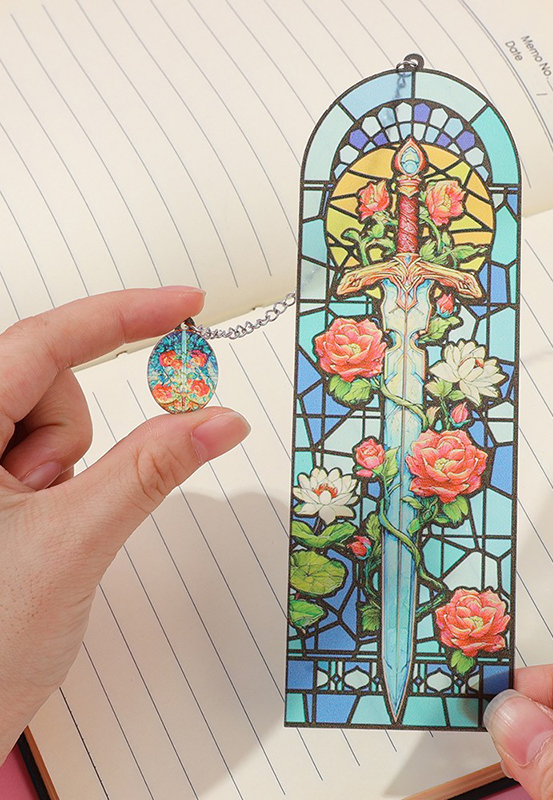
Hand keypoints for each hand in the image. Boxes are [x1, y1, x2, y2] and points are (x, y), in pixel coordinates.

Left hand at [0, 288, 249, 761]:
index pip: (42, 344)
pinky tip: (37, 525)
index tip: (184, 303)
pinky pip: (42, 454)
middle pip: (44, 385)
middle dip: (71, 438)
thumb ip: (152, 470)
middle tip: (63, 496)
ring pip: (47, 422)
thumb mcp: (75, 543)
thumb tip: (218, 419)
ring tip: (40, 527)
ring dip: (65, 467)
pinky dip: (61, 479)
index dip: (120, 316)